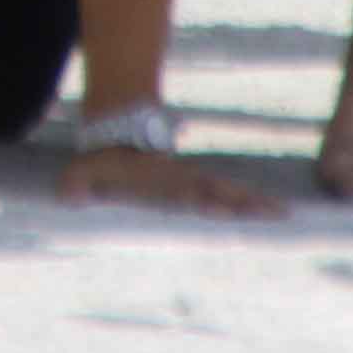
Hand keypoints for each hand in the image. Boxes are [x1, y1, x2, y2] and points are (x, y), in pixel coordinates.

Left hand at [60, 145, 281, 219]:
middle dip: (244, 201)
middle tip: (275, 211)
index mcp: (158, 183)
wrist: (119, 139)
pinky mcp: (201, 189)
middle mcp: (182, 182)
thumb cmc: (102, 167)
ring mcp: (194, 184)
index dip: (201, 199)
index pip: (184, 192)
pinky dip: (253, 203)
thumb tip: (67, 193)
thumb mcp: (84, 173)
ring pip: (230, 193)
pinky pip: (231, 196)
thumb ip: (75, 182)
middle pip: (217, 191)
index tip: (221, 208)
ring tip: (285, 213)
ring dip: (255, 203)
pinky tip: (276, 212)